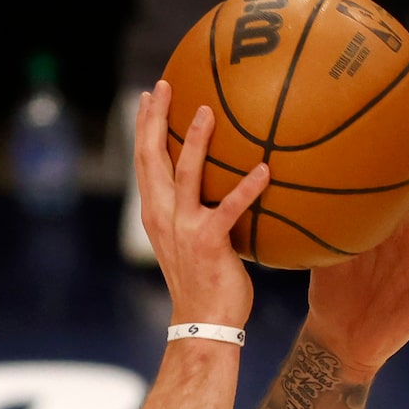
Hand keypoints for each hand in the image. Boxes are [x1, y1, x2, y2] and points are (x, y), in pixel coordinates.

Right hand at [136, 85, 268, 335]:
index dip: (143, 127)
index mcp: (155, 214)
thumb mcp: (191, 243)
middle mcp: (162, 216)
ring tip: (207, 111)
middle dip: (154, 119)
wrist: (202, 323)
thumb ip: (197, 213)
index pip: (144, 162)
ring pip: (185, 174)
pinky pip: (229, 208)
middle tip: (163, 85)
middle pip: (152, 158)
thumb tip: (221, 188)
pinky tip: (264, 170)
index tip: (148, 97)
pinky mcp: (208, 242)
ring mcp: (183, 228)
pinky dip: (246, 188)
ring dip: (195, 141)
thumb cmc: (204, 283)